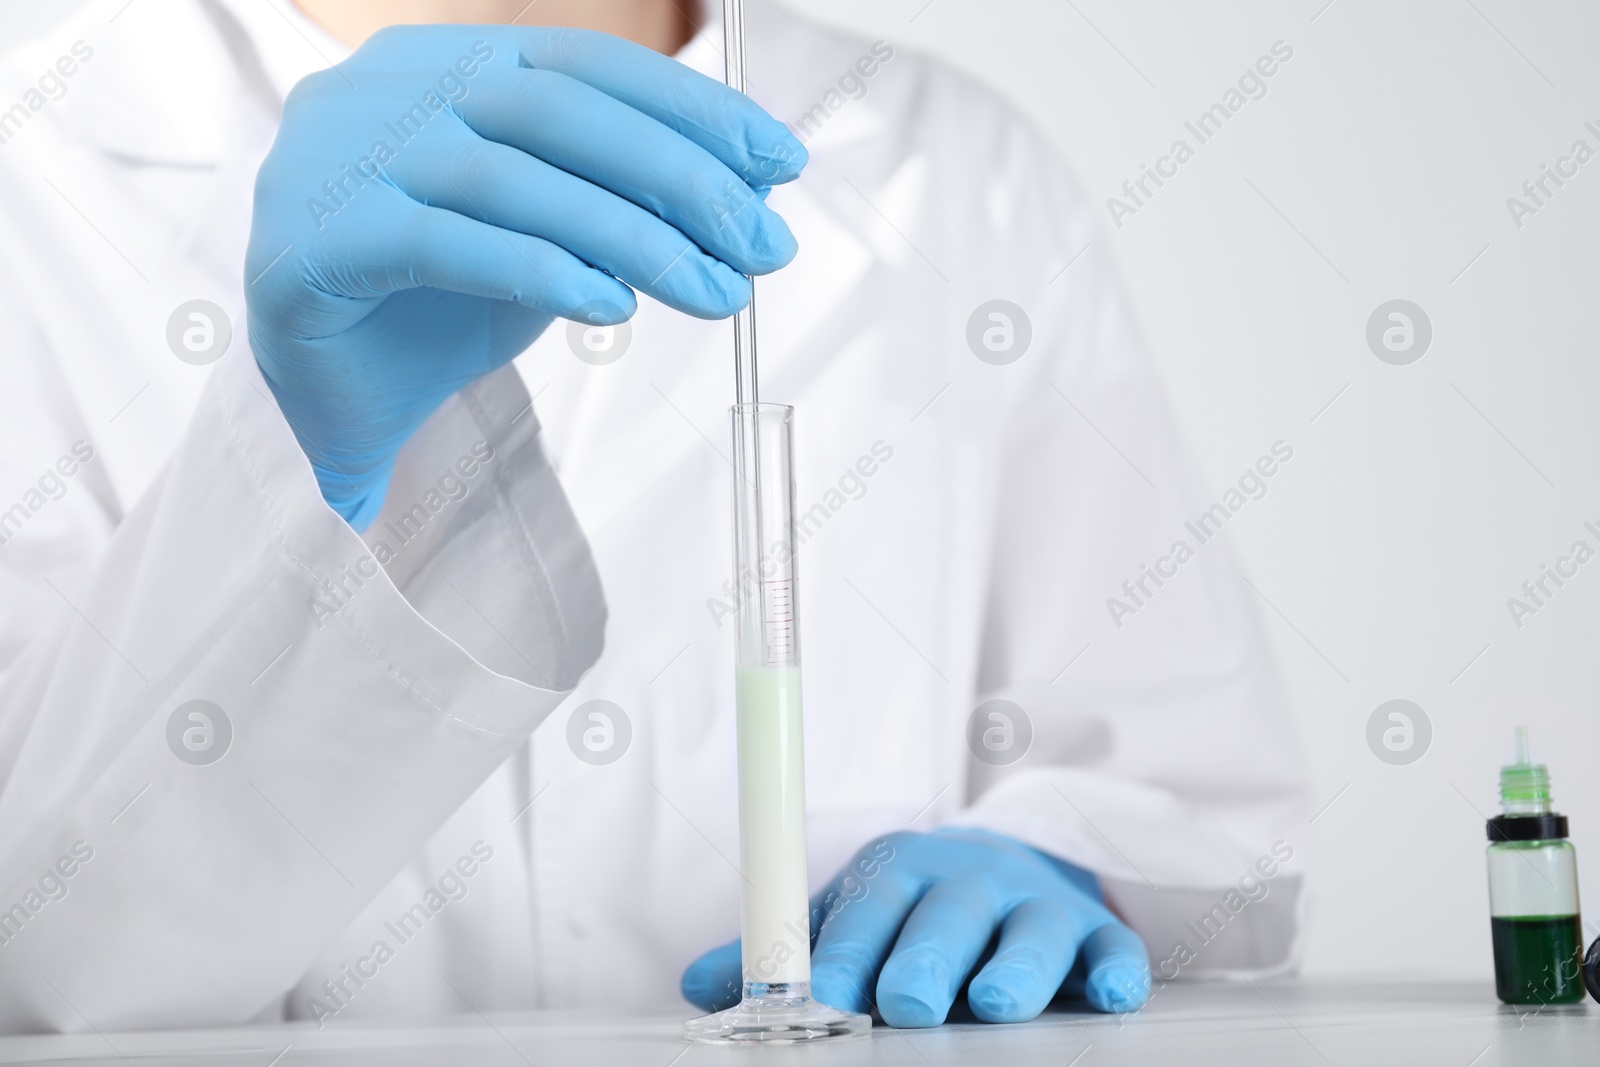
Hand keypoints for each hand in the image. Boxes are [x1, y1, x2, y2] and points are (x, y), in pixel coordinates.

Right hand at [246, 26, 805, 528]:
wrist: (340, 399)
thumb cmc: (444, 304)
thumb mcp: (554, 238)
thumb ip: (625, 202)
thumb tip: (754, 194)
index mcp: (445, 63)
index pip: (584, 66)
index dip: (689, 109)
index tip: (779, 161)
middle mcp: (385, 88)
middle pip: (554, 111)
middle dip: (677, 176)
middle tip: (761, 242)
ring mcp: (336, 157)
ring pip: (508, 177)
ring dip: (630, 236)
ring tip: (712, 291)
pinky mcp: (309, 240)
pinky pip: (444, 244)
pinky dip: (539, 270)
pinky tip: (611, 306)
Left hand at [681, 828, 1149, 1026]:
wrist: (1004, 868)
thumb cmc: (912, 909)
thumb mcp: (849, 918)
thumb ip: (788, 953)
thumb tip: (698, 988)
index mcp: (901, 871)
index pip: (871, 904)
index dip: (848, 948)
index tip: (828, 993)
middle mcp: (970, 880)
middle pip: (949, 914)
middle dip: (927, 958)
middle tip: (905, 1003)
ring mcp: (1036, 904)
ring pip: (1031, 932)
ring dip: (1016, 967)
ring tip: (995, 1004)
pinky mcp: (1095, 933)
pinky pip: (1112, 948)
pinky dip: (1114, 969)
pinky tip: (1108, 993)